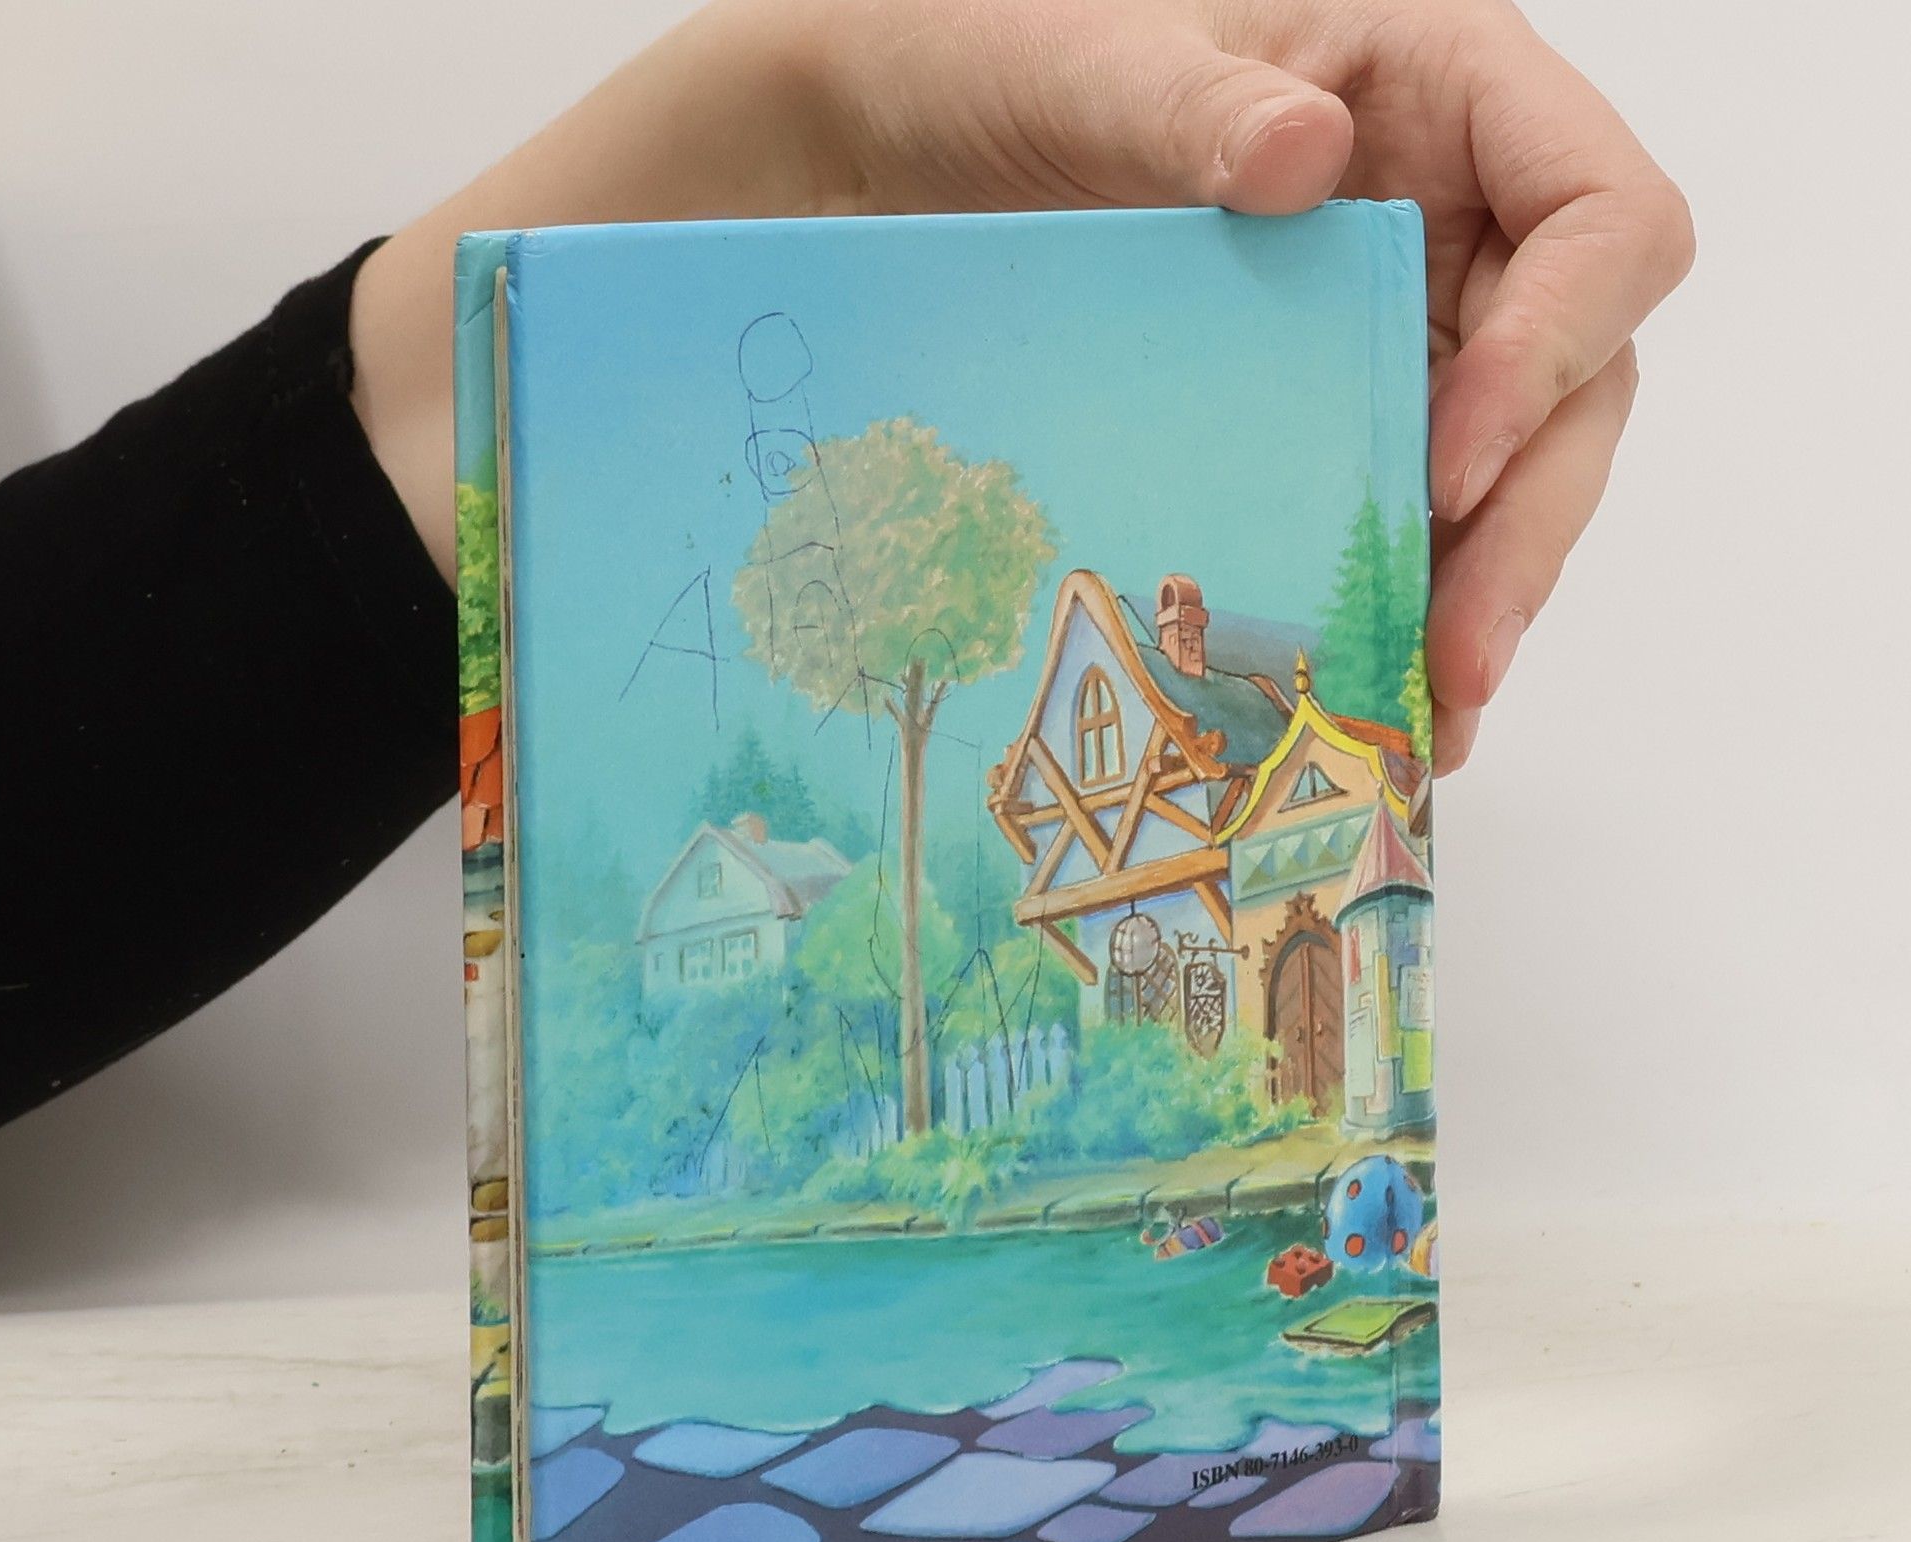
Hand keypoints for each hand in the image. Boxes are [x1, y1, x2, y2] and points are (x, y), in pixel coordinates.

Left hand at [354, 0, 1692, 771]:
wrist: (712, 245)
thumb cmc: (842, 107)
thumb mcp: (982, 61)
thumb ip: (1148, 92)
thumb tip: (1312, 160)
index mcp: (1362, 86)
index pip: (1578, 190)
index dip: (1565, 323)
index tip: (1450, 447)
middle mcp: (1365, 231)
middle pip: (1557, 369)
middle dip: (1528, 516)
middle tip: (1452, 659)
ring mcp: (1298, 358)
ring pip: (1474, 484)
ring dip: (1465, 606)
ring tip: (1413, 726)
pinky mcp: (1228, 462)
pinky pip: (1349, 549)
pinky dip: (1363, 637)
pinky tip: (1335, 720)